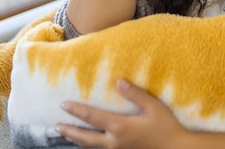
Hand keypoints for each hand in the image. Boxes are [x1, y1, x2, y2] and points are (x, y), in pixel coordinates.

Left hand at [56, 79, 191, 148]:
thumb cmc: (166, 127)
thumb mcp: (153, 107)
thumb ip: (135, 94)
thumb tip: (118, 82)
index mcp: (120, 127)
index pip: (92, 117)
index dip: (76, 110)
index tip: (63, 104)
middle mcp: (114, 141)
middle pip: (85, 137)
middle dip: (69, 130)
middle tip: (57, 125)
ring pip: (90, 147)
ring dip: (76, 140)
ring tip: (66, 134)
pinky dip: (89, 148)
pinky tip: (89, 144)